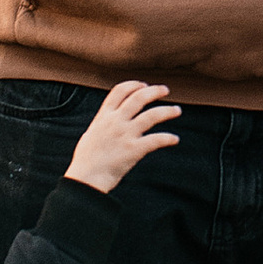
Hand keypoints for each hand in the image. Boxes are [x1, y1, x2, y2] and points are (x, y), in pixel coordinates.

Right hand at [65, 80, 183, 192]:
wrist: (86, 179)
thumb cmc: (86, 160)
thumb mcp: (90, 134)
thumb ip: (102, 124)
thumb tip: (107, 120)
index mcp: (103, 117)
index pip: (120, 91)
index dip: (134, 85)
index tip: (144, 85)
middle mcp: (116, 122)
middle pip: (139, 97)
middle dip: (154, 91)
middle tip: (165, 90)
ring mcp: (126, 135)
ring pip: (152, 115)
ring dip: (167, 111)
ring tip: (177, 110)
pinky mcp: (134, 150)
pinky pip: (156, 140)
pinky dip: (168, 138)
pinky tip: (175, 139)